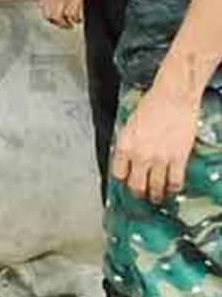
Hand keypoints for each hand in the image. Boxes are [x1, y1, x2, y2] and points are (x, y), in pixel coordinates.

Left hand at [39, 0, 101, 28]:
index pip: (42, 6)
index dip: (48, 14)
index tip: (55, 18)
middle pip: (48, 15)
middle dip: (56, 22)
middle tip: (64, 25)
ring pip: (58, 17)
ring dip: (65, 23)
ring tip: (72, 24)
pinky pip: (71, 14)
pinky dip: (75, 19)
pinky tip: (79, 19)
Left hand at [111, 87, 200, 204]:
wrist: (172, 98)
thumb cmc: (151, 106)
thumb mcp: (129, 125)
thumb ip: (127, 144)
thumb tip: (127, 158)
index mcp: (124, 146)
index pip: (118, 173)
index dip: (123, 180)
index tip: (126, 182)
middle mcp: (139, 155)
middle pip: (135, 185)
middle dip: (137, 193)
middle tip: (140, 196)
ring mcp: (159, 159)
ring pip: (155, 187)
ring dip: (156, 195)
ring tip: (157, 198)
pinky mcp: (178, 158)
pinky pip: (175, 181)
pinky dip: (173, 188)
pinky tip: (172, 189)